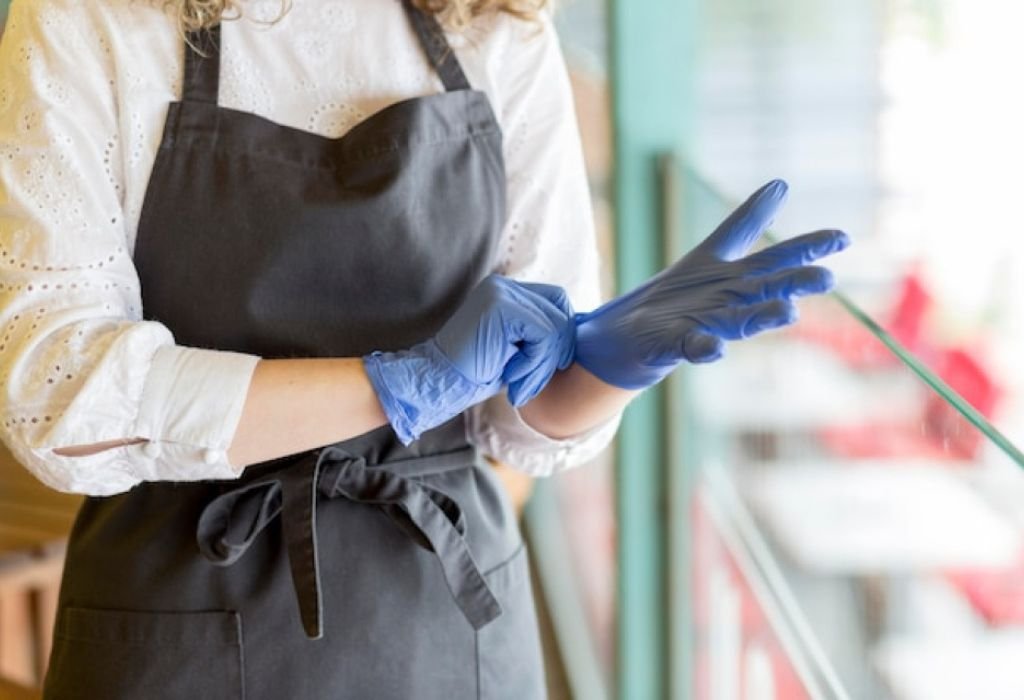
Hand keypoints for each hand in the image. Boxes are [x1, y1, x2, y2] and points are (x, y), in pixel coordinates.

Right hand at [363, 274, 573, 443]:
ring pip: (555, 326)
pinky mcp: (500, 308)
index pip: (557, 301)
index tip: (547, 367)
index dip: (563, 335)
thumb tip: (583, 332)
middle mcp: (503, 285)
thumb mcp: (516, 348)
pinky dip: (535, 363)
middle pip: (561, 309)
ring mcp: (500, 293)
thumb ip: (542, 334)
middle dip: (557, 351)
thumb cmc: (476, 373)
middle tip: (532, 380)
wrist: (437, 382)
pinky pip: (544, 334)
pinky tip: (513, 377)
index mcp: (506, 291)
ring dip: (544, 364)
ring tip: (520, 383)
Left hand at [573, 179, 849, 389]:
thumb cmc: (682, 294)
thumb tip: (780, 184)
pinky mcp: (675, 343)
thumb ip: (747, 223)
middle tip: (827, 278)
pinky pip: (692, 347)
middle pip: (767, 289)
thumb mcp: (714, 251)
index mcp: (739, 277)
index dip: (808, 247)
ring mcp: (705, 324)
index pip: (778, 258)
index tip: (842, 237)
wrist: (635, 333)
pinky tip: (716, 348)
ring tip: (788, 312)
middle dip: (796, 284)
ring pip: (739, 320)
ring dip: (763, 316)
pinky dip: (705, 348)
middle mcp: (730, 302)